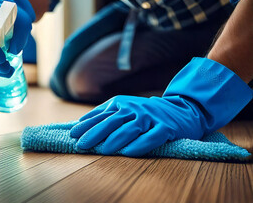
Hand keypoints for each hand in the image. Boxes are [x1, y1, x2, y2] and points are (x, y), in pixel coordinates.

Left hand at [71, 58, 251, 156]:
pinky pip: (151, 137)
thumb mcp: (124, 108)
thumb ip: (104, 114)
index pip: (101, 115)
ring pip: (129, 129)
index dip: (86, 125)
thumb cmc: (146, 113)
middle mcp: (135, 108)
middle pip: (112, 122)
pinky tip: (128, 152)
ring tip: (103, 150)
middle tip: (81, 145)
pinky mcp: (166, 127)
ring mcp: (150, 117)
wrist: (182, 109)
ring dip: (115, 140)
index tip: (73, 135)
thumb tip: (80, 124)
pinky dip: (139, 145)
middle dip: (95, 134)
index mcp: (122, 103)